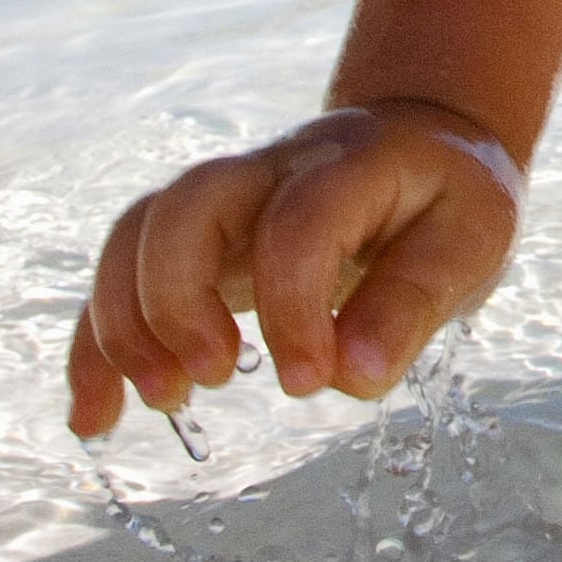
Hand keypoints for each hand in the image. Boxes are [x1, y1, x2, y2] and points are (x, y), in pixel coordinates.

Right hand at [60, 103, 517, 436]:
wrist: (417, 143)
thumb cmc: (442, 200)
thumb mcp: (466, 241)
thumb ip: (412, 304)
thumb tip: (352, 375)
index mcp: (344, 166)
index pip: (296, 224)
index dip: (292, 307)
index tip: (308, 381)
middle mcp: (265, 173)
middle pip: (185, 208)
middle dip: (179, 300)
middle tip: (215, 379)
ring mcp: (219, 204)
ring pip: (136, 237)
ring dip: (127, 323)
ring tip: (164, 400)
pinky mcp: (191, 245)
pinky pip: (120, 282)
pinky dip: (96, 349)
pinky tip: (94, 419)